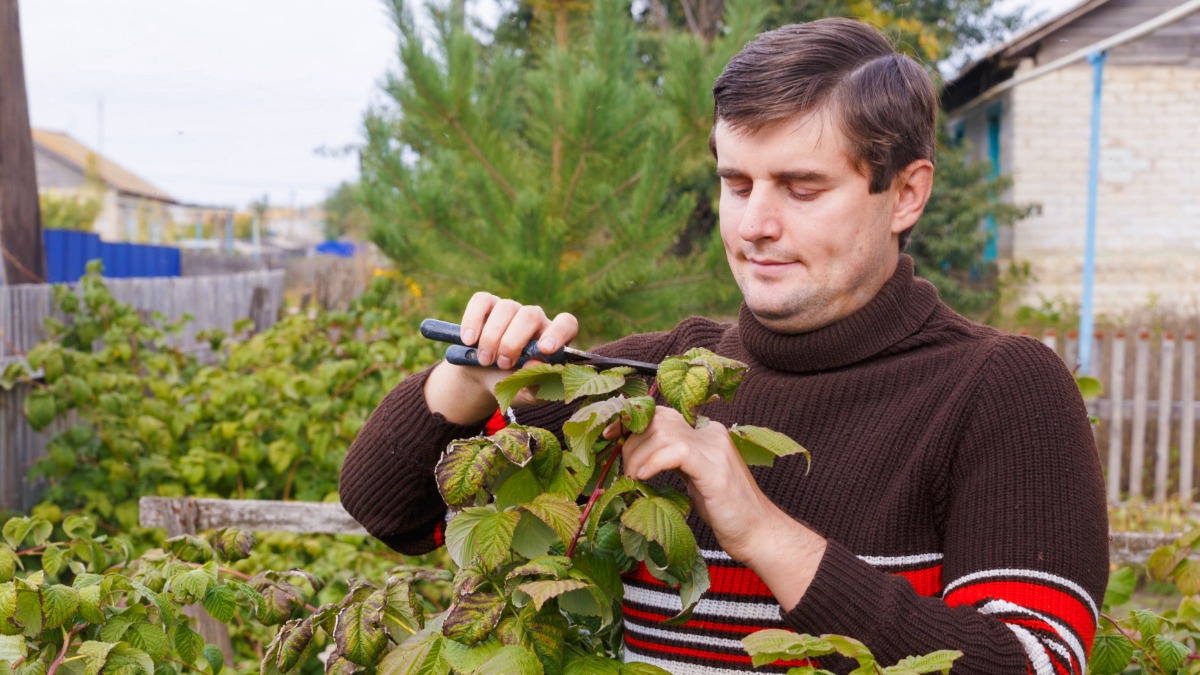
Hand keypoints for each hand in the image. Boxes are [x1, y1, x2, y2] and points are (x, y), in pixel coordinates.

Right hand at [424, 293, 577, 423]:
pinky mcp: (487, 305)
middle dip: (513, 342)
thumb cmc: (512, 385)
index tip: (544, 349)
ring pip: (506, 308)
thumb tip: (537, 364)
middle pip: (530, 315)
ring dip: (492, 337)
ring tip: (485, 360)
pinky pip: (481, 301)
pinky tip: (468, 341)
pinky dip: (473, 321)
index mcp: (552, 340)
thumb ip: (536, 385)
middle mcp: (535, 320)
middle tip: (503, 364)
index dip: (558, 333)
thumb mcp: (526, 394)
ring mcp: (512, 310)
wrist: (484, 378)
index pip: (567, 324)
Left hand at [617, 407, 826, 609]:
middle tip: (625, 468)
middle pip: (659, 420)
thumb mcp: (692, 478)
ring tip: (633, 477)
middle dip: (632, 441)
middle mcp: (711, 434)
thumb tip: (636, 455)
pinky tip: (643, 478)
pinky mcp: (715, 469)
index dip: (633, 422)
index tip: (611, 436)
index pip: (662, 414)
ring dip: (638, 455)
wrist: (758, 534)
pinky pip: (676, 452)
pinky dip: (653, 462)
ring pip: (663, 433)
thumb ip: (671, 460)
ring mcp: (715, 449)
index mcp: (706, 433)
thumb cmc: (724, 512)